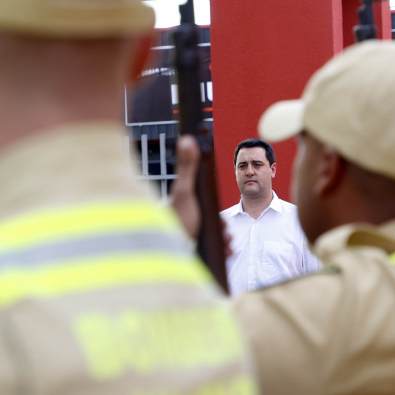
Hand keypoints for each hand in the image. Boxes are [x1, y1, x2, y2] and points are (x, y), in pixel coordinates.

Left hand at [170, 135, 232, 256]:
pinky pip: (212, 253)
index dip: (219, 217)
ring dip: (225, 242)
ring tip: (227, 246)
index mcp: (185, 208)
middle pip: (214, 225)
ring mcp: (188, 238)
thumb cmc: (176, 221)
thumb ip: (187, 167)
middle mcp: (186, 222)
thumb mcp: (184, 192)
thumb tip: (188, 138)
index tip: (222, 223)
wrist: (167, 256)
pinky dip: (221, 253)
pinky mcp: (191, 253)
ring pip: (214, 240)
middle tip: (225, 236)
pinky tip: (224, 254)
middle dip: (224, 231)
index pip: (209, 211)